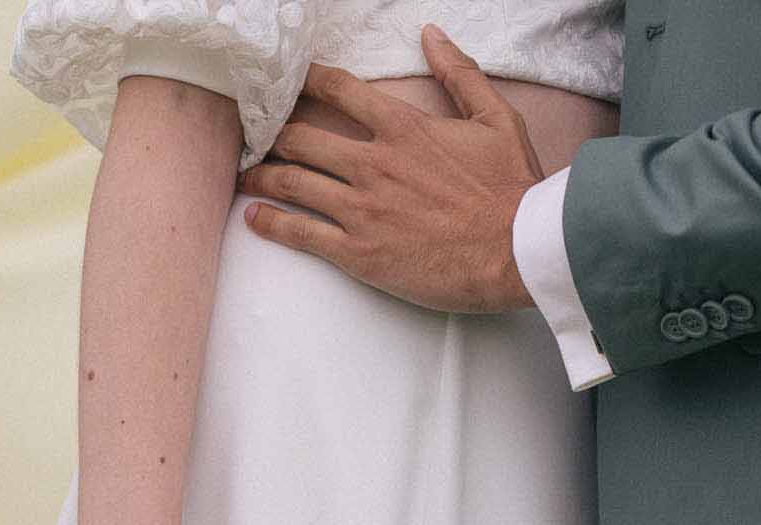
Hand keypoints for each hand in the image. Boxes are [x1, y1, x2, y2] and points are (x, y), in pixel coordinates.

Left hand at [237, 25, 543, 312]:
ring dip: (262, 177)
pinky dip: (272, 224)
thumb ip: (459, 74)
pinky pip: (302, 234)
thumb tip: (432, 35)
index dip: (305, 82)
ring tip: (244, 176)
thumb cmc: (511, 188)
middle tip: (255, 138)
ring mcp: (362, 209)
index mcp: (403, 127)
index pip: (339, 91)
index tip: (284, 82)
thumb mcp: (496, 117)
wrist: (516, 251)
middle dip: (273, 134)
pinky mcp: (360, 253)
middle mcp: (374, 163)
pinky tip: (253, 218)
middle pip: (303, 138)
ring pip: (294, 183)